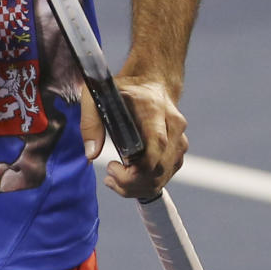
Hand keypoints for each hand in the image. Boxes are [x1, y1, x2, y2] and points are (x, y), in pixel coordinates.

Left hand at [80, 79, 187, 198]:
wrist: (151, 82)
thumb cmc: (122, 88)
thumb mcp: (97, 95)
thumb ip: (90, 122)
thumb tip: (91, 154)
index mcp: (155, 110)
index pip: (155, 149)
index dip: (135, 169)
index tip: (111, 166)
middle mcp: (173, 127)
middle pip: (158, 169)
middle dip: (131, 183)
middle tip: (109, 177)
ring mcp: (180, 140)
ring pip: (163, 177)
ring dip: (137, 187)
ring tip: (113, 180)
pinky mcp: (179, 151)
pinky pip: (165, 176)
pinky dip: (146, 184)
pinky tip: (127, 179)